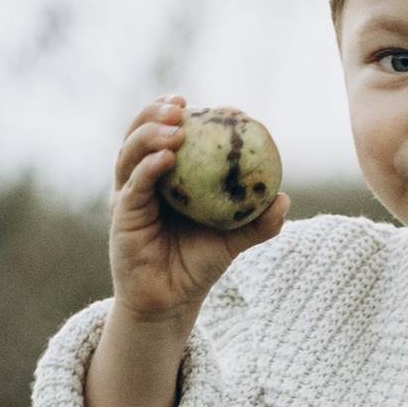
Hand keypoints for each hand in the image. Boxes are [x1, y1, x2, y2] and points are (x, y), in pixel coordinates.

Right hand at [87, 97, 286, 406]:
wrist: (171, 302)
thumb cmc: (199, 265)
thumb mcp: (234, 240)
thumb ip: (258, 221)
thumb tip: (285, 199)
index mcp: (167, 177)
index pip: (171, 134)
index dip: (185, 114)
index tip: (215, 104)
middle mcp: (143, 180)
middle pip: (141, 134)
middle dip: (156, 112)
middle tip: (181, 105)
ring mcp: (129, 196)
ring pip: (130, 153)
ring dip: (149, 134)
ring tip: (175, 126)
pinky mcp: (122, 216)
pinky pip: (133, 186)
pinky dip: (147, 168)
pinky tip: (165, 158)